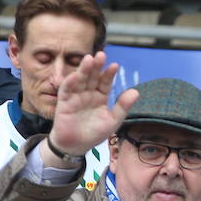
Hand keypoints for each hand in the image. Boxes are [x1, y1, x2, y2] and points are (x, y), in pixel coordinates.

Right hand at [44, 50, 138, 164]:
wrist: (76, 146)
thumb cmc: (94, 133)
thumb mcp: (112, 121)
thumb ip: (123, 106)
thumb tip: (136, 92)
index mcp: (100, 96)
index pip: (105, 81)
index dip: (109, 74)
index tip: (115, 66)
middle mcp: (88, 93)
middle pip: (93, 76)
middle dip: (97, 66)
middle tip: (101, 55)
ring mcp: (76, 96)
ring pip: (80, 79)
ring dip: (84, 69)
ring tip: (89, 59)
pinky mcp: (64, 101)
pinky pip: (66, 89)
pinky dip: (70, 81)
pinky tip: (76, 75)